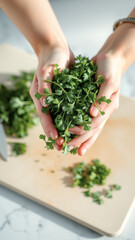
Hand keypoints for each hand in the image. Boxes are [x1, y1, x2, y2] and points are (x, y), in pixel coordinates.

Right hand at [30, 46, 73, 149]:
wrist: (58, 50)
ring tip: (70, 143)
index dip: (49, 126)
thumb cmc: (52, 58)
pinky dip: (71, 120)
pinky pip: (67, 111)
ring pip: (58, 118)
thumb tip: (44, 103)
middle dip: (56, 134)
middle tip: (62, 147)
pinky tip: (78, 128)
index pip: (43, 115)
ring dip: (64, 130)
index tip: (56, 137)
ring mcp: (55, 99)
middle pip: (50, 120)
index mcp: (39, 95)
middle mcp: (46, 100)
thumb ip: (45, 86)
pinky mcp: (64, 97)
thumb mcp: (47, 70)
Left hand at [67, 34, 124, 155]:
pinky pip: (80, 117)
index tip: (69, 132)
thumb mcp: (108, 82)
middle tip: (65, 147)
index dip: (82, 130)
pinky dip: (74, 125)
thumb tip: (92, 115)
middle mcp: (102, 112)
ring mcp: (95, 109)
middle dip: (78, 140)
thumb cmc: (110, 69)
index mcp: (108, 109)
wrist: (108, 59)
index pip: (95, 125)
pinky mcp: (88, 104)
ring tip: (65, 145)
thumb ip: (101, 98)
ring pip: (86, 128)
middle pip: (90, 131)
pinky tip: (65, 130)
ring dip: (76, 137)